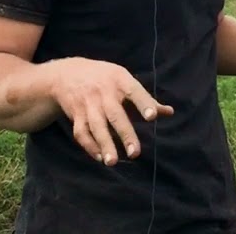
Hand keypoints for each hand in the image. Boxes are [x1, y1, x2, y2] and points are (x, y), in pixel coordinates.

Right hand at [46, 57, 173, 165]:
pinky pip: (81, 133)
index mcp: (120, 80)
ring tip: (112, 162)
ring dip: (104, 145)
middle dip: (125, 134)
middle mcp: (103, 93)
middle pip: (115, 115)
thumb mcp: (124, 80)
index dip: (144, 103)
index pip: (134, 92)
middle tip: (135, 153)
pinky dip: (89, 146)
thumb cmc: (105, 78)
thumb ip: (146, 99)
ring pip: (96, 127)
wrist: (66, 74)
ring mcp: (88, 105)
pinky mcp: (75, 116)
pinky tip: (100, 157)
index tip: (153, 117)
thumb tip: (169, 112)